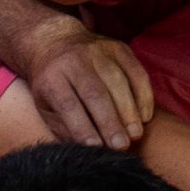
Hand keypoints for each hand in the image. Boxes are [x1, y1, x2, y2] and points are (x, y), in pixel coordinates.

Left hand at [19, 21, 153, 150]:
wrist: (56, 41)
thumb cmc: (52, 83)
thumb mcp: (45, 105)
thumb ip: (63, 126)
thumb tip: (86, 148)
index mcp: (51, 76)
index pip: (68, 104)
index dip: (82, 127)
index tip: (95, 147)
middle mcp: (74, 60)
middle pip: (95, 93)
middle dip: (110, 122)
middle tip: (121, 146)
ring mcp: (99, 51)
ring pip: (118, 82)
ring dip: (129, 111)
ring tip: (135, 135)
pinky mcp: (120, 48)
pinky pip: (137, 73)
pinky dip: (144, 96)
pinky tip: (144, 117)